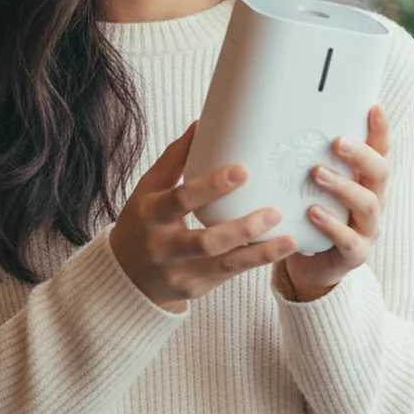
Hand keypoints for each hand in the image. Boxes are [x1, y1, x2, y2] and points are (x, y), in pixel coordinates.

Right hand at [110, 122, 296, 312]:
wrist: (124, 277)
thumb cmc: (141, 223)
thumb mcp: (149, 189)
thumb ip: (175, 160)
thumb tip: (201, 124)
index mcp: (151, 215)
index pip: (181, 199)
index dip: (211, 187)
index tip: (242, 171)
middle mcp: (163, 247)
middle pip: (205, 240)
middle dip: (242, 227)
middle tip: (274, 211)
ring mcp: (179, 273)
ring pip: (224, 265)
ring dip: (259, 253)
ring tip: (289, 239)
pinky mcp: (194, 289)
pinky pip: (229, 276)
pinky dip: (254, 263)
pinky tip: (279, 251)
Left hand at [281, 106, 390, 301]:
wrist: (311, 265)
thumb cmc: (310, 215)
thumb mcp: (310, 186)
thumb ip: (306, 161)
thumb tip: (273, 124)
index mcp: (365, 181)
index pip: (379, 151)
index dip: (380, 130)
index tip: (373, 108)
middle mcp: (372, 201)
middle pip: (380, 172)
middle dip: (361, 155)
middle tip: (337, 141)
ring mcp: (367, 229)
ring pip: (368, 204)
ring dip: (343, 186)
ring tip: (317, 173)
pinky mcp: (355, 254)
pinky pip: (349, 240)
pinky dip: (331, 225)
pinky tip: (313, 212)